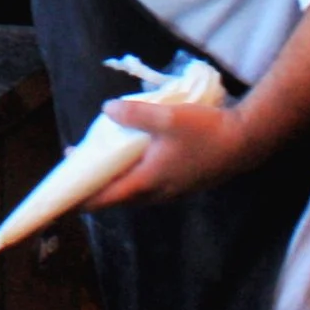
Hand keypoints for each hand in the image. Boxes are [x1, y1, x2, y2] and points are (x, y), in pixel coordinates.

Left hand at [82, 99, 265, 208]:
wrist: (246, 143)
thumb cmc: (205, 131)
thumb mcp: (165, 116)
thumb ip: (133, 114)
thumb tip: (107, 110)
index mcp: (148, 181)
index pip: (107, 197)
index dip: (83, 199)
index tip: (63, 198)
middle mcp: (158, 192)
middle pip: (119, 196)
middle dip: (96, 186)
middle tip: (78, 168)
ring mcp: (173, 189)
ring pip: (136, 191)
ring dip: (116, 180)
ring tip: (102, 159)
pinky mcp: (183, 182)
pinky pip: (150, 184)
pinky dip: (134, 174)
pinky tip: (135, 155)